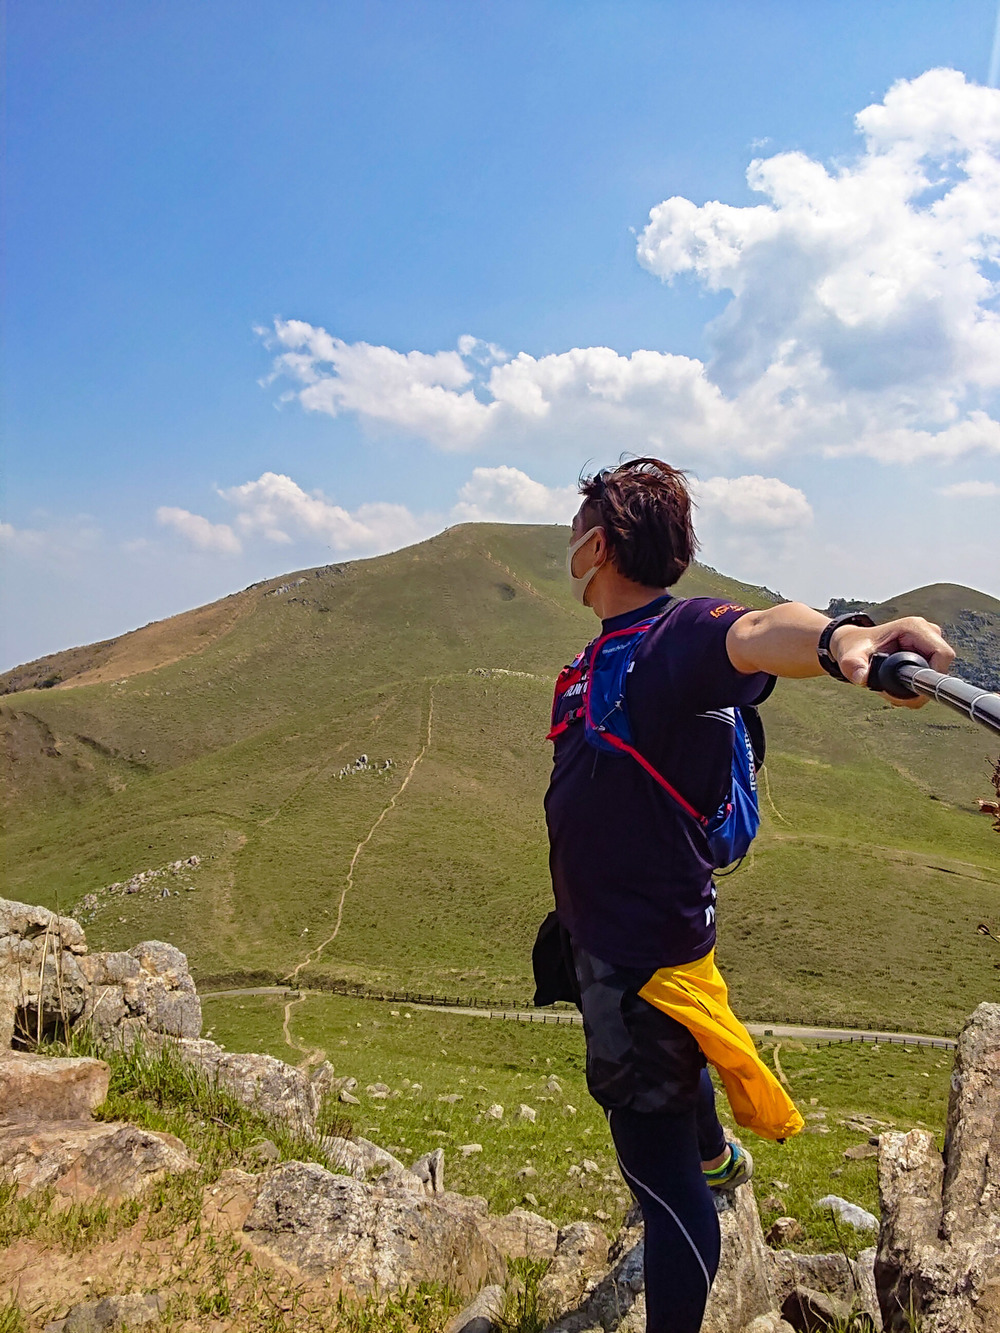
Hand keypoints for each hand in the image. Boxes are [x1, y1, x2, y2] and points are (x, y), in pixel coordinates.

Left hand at [831, 617, 955, 707]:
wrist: (854, 645)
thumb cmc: (854, 647)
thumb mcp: (850, 656)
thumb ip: (854, 666)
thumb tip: (861, 678)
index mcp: (914, 628)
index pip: (942, 655)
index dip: (932, 677)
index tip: (907, 690)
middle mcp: (927, 633)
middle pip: (940, 669)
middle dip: (918, 688)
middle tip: (891, 694)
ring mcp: (930, 644)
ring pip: (935, 676)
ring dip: (914, 690)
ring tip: (888, 689)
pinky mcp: (928, 655)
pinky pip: (930, 677)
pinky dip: (914, 688)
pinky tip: (895, 688)